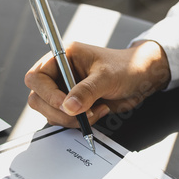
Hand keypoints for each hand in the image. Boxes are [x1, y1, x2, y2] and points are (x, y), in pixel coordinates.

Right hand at [24, 41, 171, 127]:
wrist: (142, 79)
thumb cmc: (126, 67)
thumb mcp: (107, 76)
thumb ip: (87, 91)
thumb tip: (68, 106)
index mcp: (63, 57)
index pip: (36, 77)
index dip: (47, 93)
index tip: (65, 104)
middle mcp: (60, 73)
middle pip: (38, 98)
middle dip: (58, 111)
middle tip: (81, 113)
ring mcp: (65, 90)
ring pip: (50, 113)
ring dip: (70, 118)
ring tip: (95, 111)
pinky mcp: (74, 105)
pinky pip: (64, 119)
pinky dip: (78, 122)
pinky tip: (97, 113)